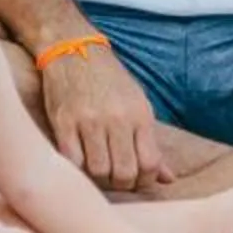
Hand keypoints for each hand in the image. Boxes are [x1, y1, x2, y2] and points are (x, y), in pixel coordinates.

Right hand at [39, 45, 170, 192]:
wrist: (74, 49)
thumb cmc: (110, 81)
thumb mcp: (138, 105)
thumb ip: (152, 143)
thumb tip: (168, 179)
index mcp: (140, 115)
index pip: (150, 164)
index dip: (145, 181)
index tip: (136, 179)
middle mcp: (116, 119)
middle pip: (124, 173)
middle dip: (122, 184)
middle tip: (116, 179)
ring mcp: (88, 121)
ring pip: (98, 171)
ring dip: (99, 180)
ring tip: (99, 172)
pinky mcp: (63, 122)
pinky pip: (72, 161)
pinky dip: (78, 170)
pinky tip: (80, 163)